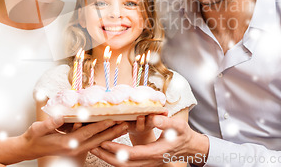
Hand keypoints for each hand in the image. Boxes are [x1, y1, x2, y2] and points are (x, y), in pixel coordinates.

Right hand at [21, 117, 128, 159]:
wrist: (29, 149)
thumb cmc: (34, 137)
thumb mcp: (38, 128)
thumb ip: (50, 123)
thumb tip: (61, 116)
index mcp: (66, 143)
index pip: (87, 133)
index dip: (100, 126)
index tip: (113, 119)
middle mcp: (74, 148)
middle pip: (97, 140)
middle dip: (112, 132)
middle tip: (126, 124)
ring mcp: (76, 150)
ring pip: (98, 142)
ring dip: (111, 135)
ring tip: (124, 127)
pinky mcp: (76, 148)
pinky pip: (93, 143)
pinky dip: (103, 138)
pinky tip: (111, 132)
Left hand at [90, 115, 208, 166]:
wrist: (189, 147)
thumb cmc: (183, 134)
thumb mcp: (178, 126)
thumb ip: (166, 122)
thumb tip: (154, 118)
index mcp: (155, 152)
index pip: (132, 154)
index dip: (116, 149)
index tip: (104, 142)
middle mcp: (149, 161)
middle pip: (124, 164)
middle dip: (106, 156)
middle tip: (91, 146)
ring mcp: (147, 164)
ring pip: (124, 165)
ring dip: (108, 158)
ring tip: (94, 148)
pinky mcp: (145, 162)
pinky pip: (127, 163)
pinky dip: (115, 158)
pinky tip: (106, 150)